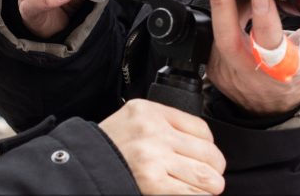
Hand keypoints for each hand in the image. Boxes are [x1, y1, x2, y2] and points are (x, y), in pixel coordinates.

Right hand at [99, 99, 225, 194]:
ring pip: (205, 176)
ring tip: (206, 188)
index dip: (209, 146)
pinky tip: (193, 194)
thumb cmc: (111, 144)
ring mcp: (153, 157)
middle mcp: (154, 131)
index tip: (206, 156)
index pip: (201, 128)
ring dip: (211, 186)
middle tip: (212, 176)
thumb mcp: (135, 118)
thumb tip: (201, 144)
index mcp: (151, 112)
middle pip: (208, 153)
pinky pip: (190, 193)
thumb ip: (165, 123)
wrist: (84, 164)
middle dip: (215, 169)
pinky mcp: (152, 181)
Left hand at [206, 0, 299, 115]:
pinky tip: (233, 5)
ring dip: (227, 4)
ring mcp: (229, 73)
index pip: (271, 45)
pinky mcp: (215, 70)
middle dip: (222, 1)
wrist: (278, 111)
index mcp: (284, 70)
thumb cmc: (299, 79)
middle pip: (229, 37)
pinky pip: (214, 36)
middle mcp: (252, 73)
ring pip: (219, 32)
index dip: (265, 21)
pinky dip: (224, 16)